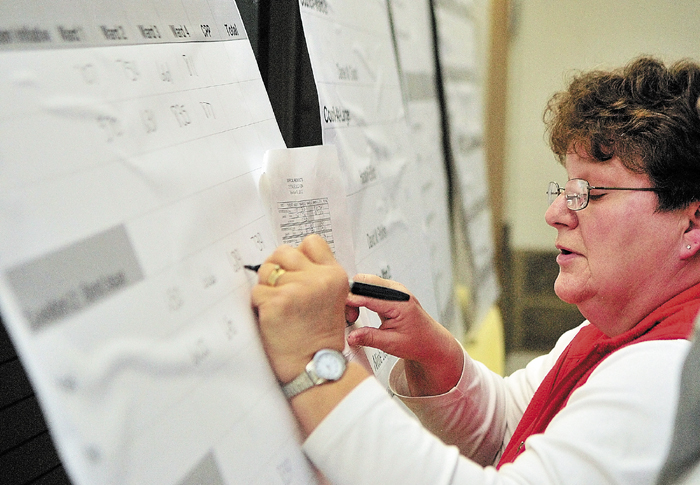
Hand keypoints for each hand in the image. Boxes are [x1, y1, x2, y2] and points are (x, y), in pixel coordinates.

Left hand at [251, 234, 348, 383]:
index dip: (298, 255)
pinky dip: (259, 306)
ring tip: (280, 308)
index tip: (294, 270)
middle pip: (283, 251)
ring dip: (266, 288)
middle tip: (280, 289)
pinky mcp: (277, 302)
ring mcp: (298, 289)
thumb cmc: (319, 337)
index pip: (312, 242)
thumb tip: (286, 261)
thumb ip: (316, 276)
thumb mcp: (332, 299)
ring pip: (266, 271)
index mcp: (335, 275)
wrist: (316, 366)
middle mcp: (318, 279)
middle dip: (276, 267)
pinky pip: (256, 292)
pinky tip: (273, 319)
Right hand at [346, 274, 462, 395]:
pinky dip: (360, 297)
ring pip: (365, 282)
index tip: (343, 314)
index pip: (367, 294)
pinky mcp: (390, 292)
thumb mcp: (391, 344)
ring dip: (355, 296)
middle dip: (350, 296)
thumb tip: (351, 336)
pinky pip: (370, 287)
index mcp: (399, 302)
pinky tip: (361, 310)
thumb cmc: (418, 342)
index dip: (350, 303)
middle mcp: (397, 291)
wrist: (432, 342)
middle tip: (351, 317)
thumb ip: (369, 338)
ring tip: (356, 316)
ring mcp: (394, 289)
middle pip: (363, 281)